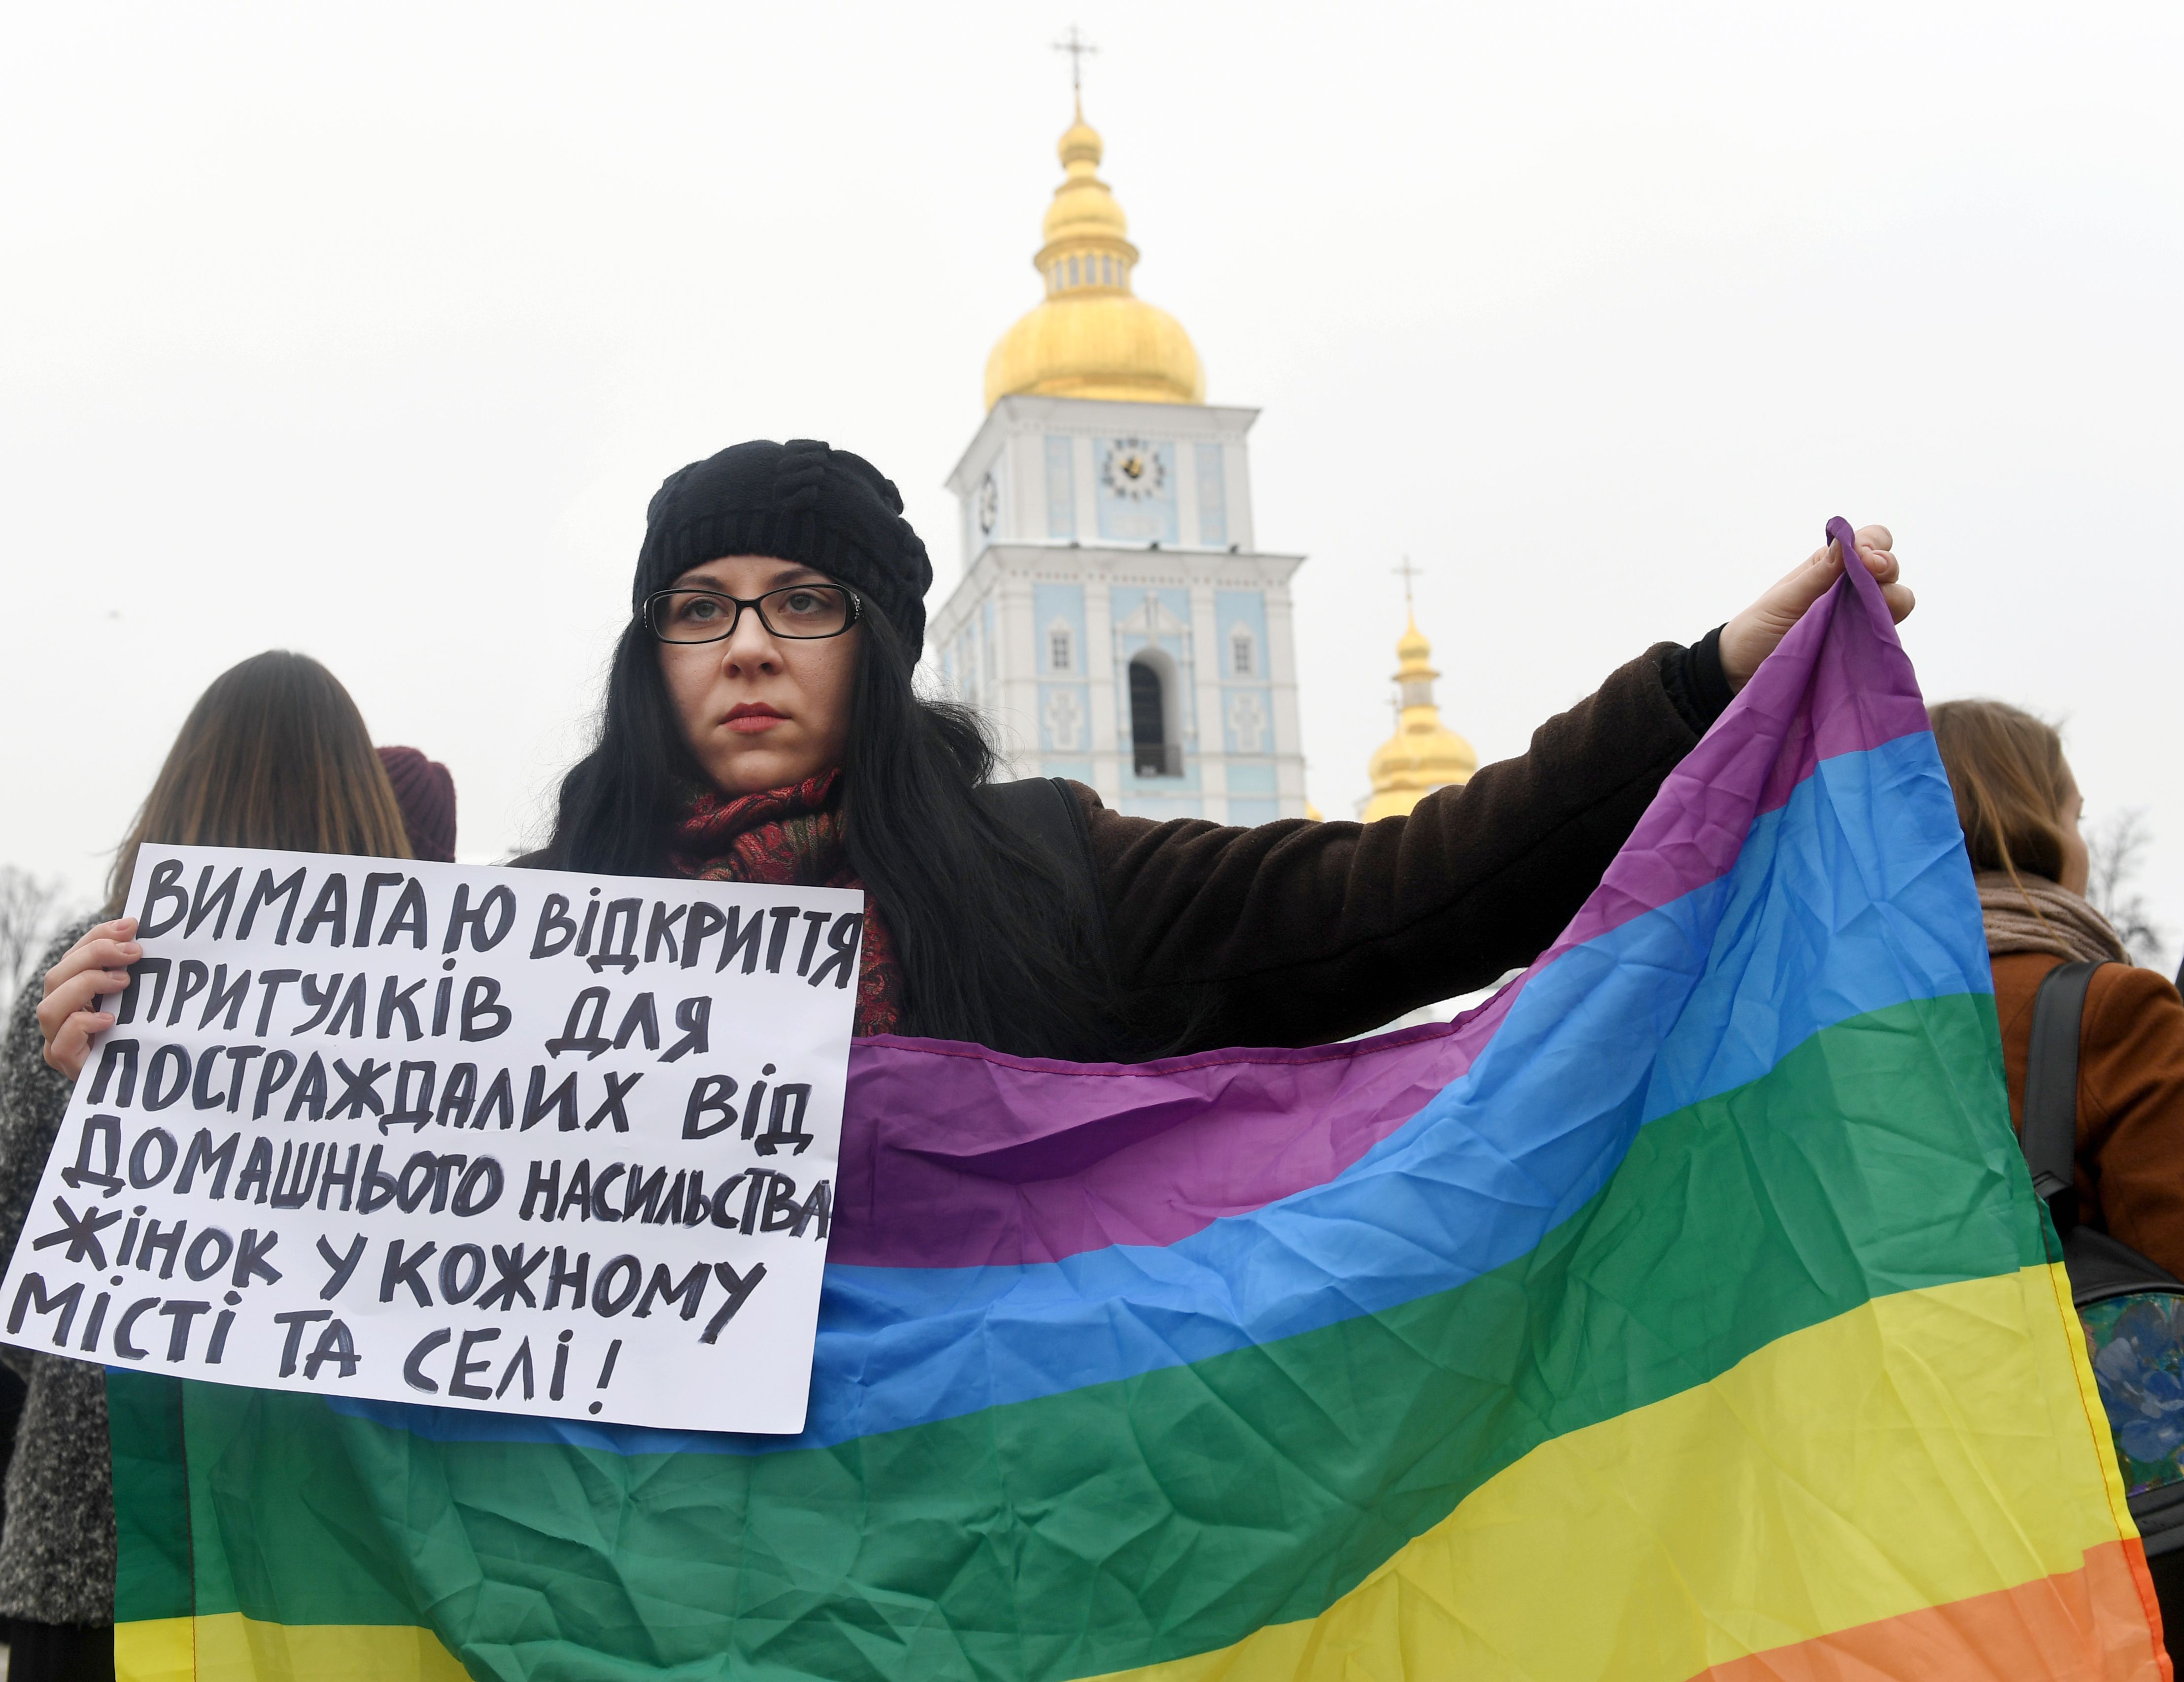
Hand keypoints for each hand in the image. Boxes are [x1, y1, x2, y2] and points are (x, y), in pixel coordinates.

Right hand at [38, 918, 139, 1082]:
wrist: (140, 1079)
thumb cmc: (139, 1033)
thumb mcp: (136, 998)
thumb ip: (130, 970)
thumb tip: (138, 932)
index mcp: (72, 991)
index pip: (73, 956)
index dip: (97, 936)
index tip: (131, 925)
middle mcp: (59, 1013)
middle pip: (57, 976)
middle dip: (95, 956)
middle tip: (134, 952)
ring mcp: (56, 1039)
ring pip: (49, 1007)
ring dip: (86, 986)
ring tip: (123, 982)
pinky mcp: (64, 1063)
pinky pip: (60, 1042)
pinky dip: (83, 1025)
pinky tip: (110, 1020)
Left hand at [1718, 524, 1911, 691]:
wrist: (1742, 671)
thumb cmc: (1758, 628)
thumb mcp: (1785, 598)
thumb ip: (1818, 573)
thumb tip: (1846, 539)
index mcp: (1831, 566)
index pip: (1870, 540)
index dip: (1874, 543)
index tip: (1864, 557)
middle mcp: (1851, 588)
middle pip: (1890, 569)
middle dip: (1888, 566)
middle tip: (1873, 572)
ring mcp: (1859, 617)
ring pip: (1898, 600)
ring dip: (1892, 599)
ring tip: (1872, 610)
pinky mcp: (1862, 647)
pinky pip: (1887, 635)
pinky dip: (1886, 631)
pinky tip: (1874, 634)